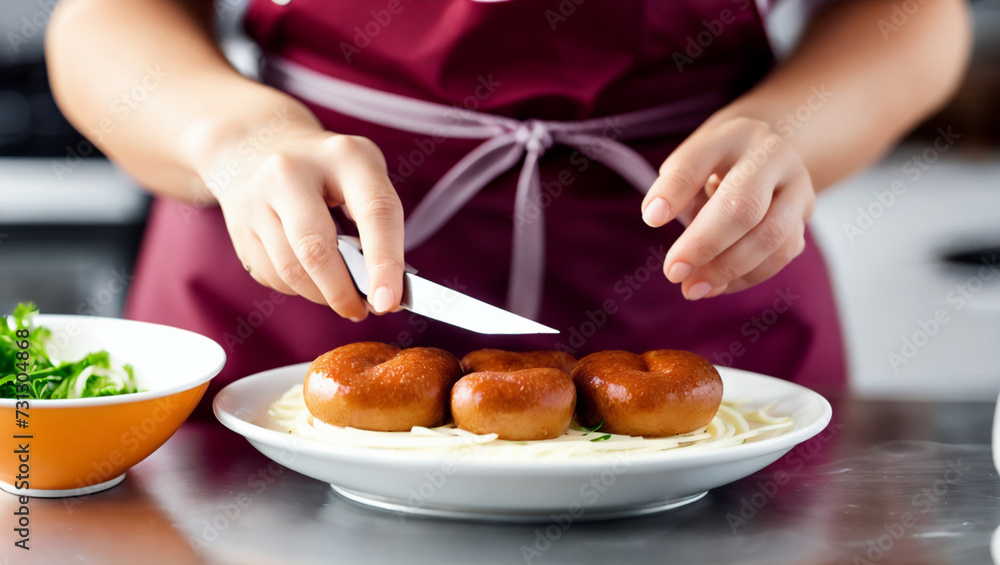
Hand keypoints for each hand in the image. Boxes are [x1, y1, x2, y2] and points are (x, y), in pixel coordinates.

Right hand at [205, 127, 404, 320]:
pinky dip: (297, 288)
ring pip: (291, 271)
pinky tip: (308, 276)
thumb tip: (386, 289)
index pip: (375, 212)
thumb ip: (379, 225)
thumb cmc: (327, 171)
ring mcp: (258, 197)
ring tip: (338, 295)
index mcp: (344, 156)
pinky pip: (272, 276)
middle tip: (360, 309)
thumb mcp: (363, 177)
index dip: (385, 263)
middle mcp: (293, 171)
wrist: (256, 146)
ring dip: (321, 295)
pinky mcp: (238, 225)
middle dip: (343, 292)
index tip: (388, 302)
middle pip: (317, 249)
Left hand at [641, 117, 814, 299]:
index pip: (698, 162)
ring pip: (771, 237)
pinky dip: (746, 277)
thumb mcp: (693, 161)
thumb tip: (657, 216)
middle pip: (744, 206)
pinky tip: (716, 286)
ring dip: (727, 270)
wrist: (768, 156)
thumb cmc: (718, 163)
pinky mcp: (805, 219)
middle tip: (672, 272)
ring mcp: (797, 187)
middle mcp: (774, 156)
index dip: (673, 192)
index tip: (651, 219)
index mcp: (735, 134)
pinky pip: (781, 256)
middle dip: (704, 244)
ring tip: (692, 289)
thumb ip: (675, 186)